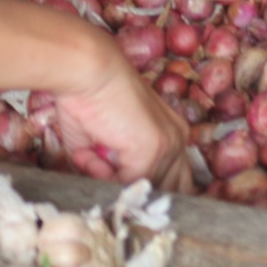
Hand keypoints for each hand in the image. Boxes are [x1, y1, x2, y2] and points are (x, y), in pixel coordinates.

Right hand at [51, 25, 193, 191]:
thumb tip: (110, 192)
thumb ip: (112, 171)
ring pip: (144, 188)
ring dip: (112, 183)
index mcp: (171, 133)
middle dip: (138, 194)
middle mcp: (177, 139)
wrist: (90, 72)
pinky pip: (126, 182)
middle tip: (104, 181)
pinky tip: (90, 154)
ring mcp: (168, 145)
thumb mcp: (101, 146)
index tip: (123, 194)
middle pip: (169, 189)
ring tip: (91, 159)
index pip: (175, 179)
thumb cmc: (89, 101)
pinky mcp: (152, 150)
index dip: (150, 191)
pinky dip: (101, 175)